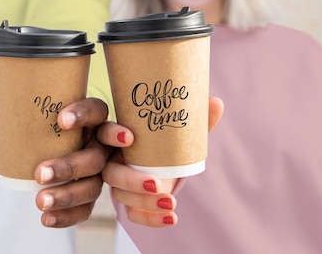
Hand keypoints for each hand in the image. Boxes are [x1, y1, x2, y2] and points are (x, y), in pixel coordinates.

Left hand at [0, 97, 110, 227]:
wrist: (67, 147)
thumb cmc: (52, 128)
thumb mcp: (38, 120)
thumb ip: (14, 116)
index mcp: (92, 119)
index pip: (96, 111)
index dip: (83, 115)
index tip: (61, 120)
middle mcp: (101, 145)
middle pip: (94, 157)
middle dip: (69, 167)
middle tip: (39, 174)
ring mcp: (101, 172)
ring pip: (92, 186)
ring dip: (67, 196)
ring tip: (40, 201)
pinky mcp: (93, 193)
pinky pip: (86, 209)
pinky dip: (67, 216)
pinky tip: (46, 219)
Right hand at [98, 97, 223, 227]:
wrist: (168, 164)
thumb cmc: (167, 142)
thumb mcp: (179, 131)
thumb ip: (195, 119)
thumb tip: (216, 102)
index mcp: (118, 136)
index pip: (105, 132)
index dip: (112, 135)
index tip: (130, 138)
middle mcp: (113, 159)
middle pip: (111, 172)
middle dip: (131, 179)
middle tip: (155, 182)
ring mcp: (119, 183)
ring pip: (120, 194)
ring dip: (144, 201)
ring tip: (171, 202)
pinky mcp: (129, 201)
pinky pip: (132, 214)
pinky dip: (151, 218)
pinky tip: (171, 218)